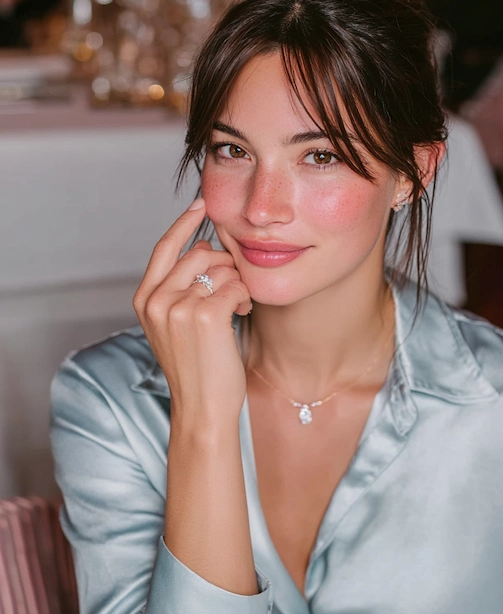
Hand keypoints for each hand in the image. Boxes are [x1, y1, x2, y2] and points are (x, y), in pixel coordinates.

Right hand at [133, 198, 251, 430]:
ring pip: (220, 268)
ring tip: (238, 306)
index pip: (164, 247)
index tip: (201, 205)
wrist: (203, 409)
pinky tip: (243, 313)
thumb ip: (179, 290)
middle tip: (234, 291)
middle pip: (199, 254)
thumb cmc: (196, 368)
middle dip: (224, 266)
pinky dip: (245, 296)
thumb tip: (204, 250)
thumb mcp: (175, 325)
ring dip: (237, 283)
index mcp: (145, 299)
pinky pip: (235, 285)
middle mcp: (156, 299)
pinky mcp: (204, 315)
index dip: (184, 222)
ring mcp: (178, 306)